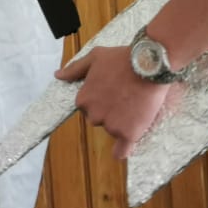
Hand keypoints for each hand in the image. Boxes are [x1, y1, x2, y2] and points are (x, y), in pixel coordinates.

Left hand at [59, 45, 174, 159]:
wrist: (149, 64)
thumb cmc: (122, 58)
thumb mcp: (95, 57)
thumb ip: (75, 69)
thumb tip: (58, 75)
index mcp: (83, 100)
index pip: (88, 107)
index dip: (101, 99)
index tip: (113, 90)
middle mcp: (93, 115)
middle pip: (100, 119)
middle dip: (110, 111)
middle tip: (126, 96)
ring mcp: (111, 126)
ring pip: (113, 130)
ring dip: (121, 122)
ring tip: (136, 105)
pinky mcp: (128, 133)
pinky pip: (121, 150)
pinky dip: (122, 150)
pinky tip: (124, 147)